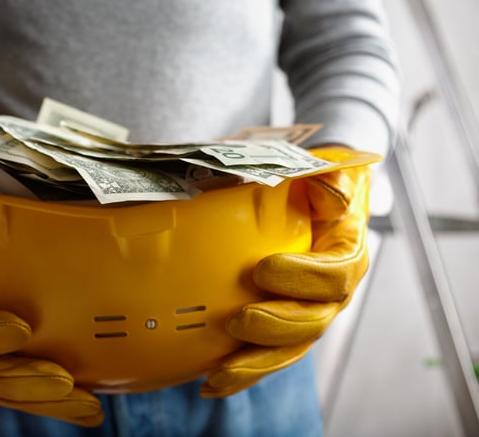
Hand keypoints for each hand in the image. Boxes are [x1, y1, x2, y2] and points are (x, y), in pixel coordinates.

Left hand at [202, 146, 374, 396]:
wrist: (309, 202)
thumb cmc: (314, 188)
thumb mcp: (326, 173)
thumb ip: (329, 180)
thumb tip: (328, 192)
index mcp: (345, 256)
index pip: (335, 275)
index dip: (304, 278)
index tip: (263, 269)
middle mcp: (332, 294)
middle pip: (313, 323)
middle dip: (276, 326)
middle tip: (239, 320)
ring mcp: (307, 315)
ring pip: (290, 350)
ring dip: (256, 363)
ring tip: (222, 370)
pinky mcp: (282, 329)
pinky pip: (267, 356)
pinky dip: (242, 374)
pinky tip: (211, 384)